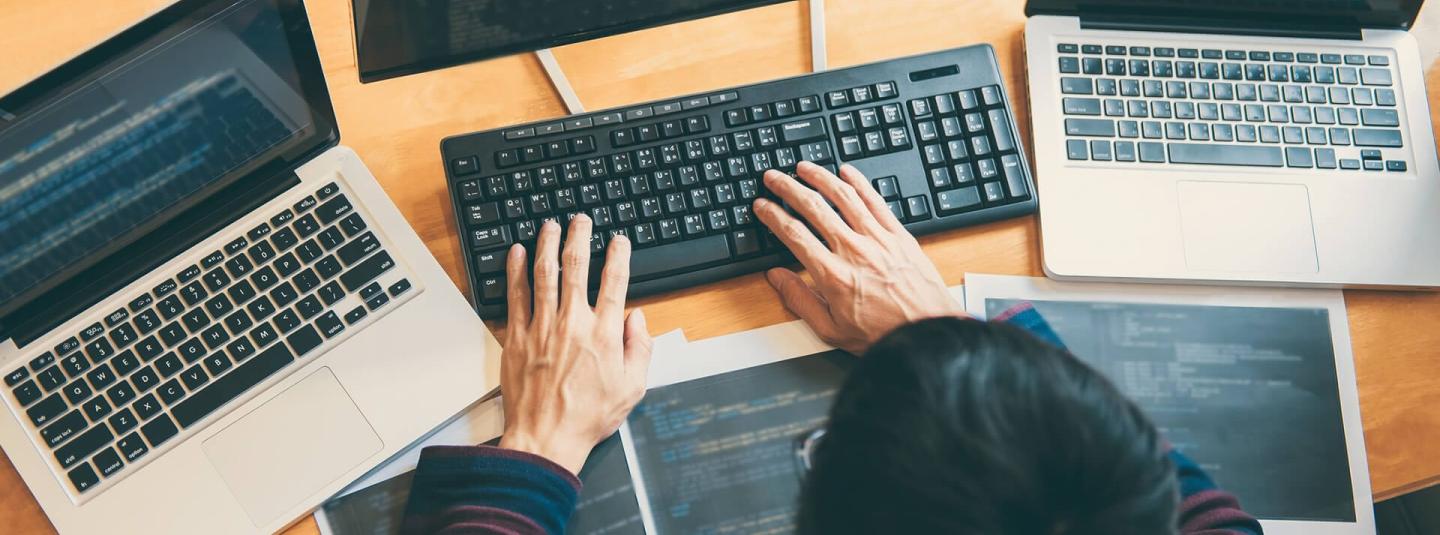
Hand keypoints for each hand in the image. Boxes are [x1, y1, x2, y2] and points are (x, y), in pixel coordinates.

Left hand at [497, 216, 652, 474]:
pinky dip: (516, 271)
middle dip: (579, 237)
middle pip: (576, 267)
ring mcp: (542, 329)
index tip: (619, 241)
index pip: (614, 282)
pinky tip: (518, 254)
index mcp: (604, 335)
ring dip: (548, 244)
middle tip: (580, 220)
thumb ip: (640, 348)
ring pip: (545, 274)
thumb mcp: (633, 388)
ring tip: (550, 225)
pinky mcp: (517, 338)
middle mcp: (573, 324)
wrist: (545, 439)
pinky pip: (516, 296)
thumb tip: (637, 318)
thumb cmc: (586, 418)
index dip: (618, 255)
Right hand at [753, 162, 964, 354]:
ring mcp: (878, 239)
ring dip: (820, 177)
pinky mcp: (899, 235)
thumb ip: (800, 301)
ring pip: (844, 197)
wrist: (926, 334)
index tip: (762, 206)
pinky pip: (876, 201)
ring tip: (804, 167)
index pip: (793, 234)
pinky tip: (847, 172)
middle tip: (774, 177)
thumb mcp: (830, 330)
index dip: (773, 215)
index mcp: (832, 274)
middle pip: (814, 207)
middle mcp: (853, 250)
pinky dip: (859, 183)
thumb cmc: (882, 335)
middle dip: (789, 188)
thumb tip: (777, 278)